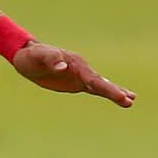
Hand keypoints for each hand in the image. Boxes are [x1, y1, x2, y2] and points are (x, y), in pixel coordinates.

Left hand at [13, 41, 133, 107]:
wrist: (26, 56)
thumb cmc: (32, 56)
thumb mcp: (39, 56)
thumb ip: (51, 59)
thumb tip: (63, 67)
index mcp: (75, 63)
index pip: (93, 78)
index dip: (106, 88)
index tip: (119, 95)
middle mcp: (81, 68)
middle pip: (100, 82)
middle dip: (114, 92)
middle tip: (130, 101)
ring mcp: (80, 75)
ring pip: (101, 85)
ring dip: (115, 92)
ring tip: (131, 100)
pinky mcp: (76, 82)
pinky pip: (93, 88)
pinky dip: (105, 92)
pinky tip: (117, 97)